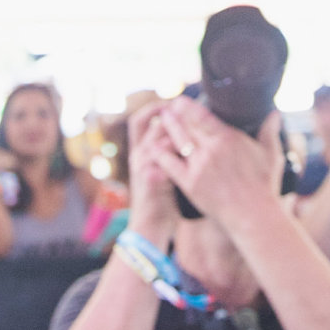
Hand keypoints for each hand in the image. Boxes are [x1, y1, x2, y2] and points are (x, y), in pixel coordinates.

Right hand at [124, 100, 180, 246]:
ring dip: (173, 132)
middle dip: (166, 112)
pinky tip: (191, 153)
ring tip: (192, 128)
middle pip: (146, 123)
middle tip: (185, 105)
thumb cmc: (162, 200)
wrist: (150, 229)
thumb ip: (170, 153)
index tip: (174, 100)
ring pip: (154, 139)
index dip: (155, 106)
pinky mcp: (148, 182)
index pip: (140, 119)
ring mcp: (141, 168)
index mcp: (140, 151)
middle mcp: (137, 156)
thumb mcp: (164, 171)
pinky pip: (160, 161)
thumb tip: (188, 134)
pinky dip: (175, 154)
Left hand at [151, 100, 283, 232]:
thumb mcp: (271, 155)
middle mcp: (211, 149)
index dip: (188, 107)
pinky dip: (161, 154)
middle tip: (168, 107)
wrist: (253, 215)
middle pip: (187, 125)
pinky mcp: (189, 183)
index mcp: (229, 138)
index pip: (202, 116)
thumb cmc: (265, 186)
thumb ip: (269, 132)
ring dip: (168, 128)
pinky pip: (170, 164)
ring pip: (178, 140)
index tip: (180, 101)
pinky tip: (154, 146)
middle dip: (175, 114)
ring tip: (162, 120)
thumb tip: (274, 113)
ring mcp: (198, 166)